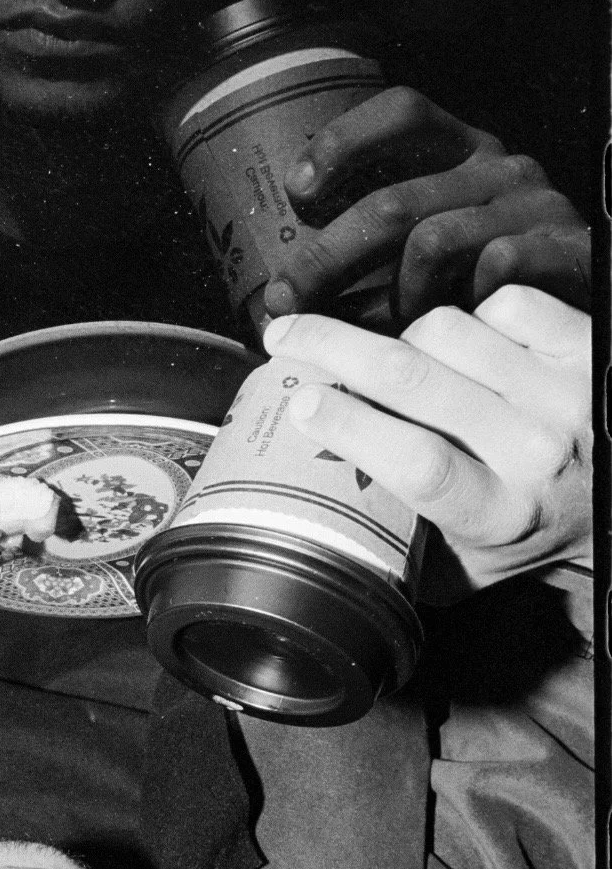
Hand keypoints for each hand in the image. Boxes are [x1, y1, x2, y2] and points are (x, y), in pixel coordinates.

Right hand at [262, 287, 591, 602]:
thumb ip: (389, 537)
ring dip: (406, 340)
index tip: (302, 403)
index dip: (350, 425)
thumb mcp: (458, 565)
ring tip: (399, 365)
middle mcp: (535, 452)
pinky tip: (467, 348)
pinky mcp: (582, 346)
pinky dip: (472, 318)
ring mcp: (563, 393)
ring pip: (446, 330)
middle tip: (287, 338)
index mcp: (497, 514)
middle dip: (331, 347)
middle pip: (414, 379)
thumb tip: (304, 489)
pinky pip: (501, 303)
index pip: (416, 462)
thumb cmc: (527, 531)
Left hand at [273, 87, 589, 323]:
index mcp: (465, 151)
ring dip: (390, 298)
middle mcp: (501, 167)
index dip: (342, 143)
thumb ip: (379, 247)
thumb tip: (291, 288)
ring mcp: (535, 206)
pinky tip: (448, 333)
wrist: (585, 312)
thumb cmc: (494, 284)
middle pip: (392, 201)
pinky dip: (457, 307)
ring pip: (431, 242)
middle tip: (286, 303)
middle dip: (325, 259)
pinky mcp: (567, 246)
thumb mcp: (436, 248)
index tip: (296, 194)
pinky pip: (491, 271)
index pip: (402, 113)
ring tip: (377, 334)